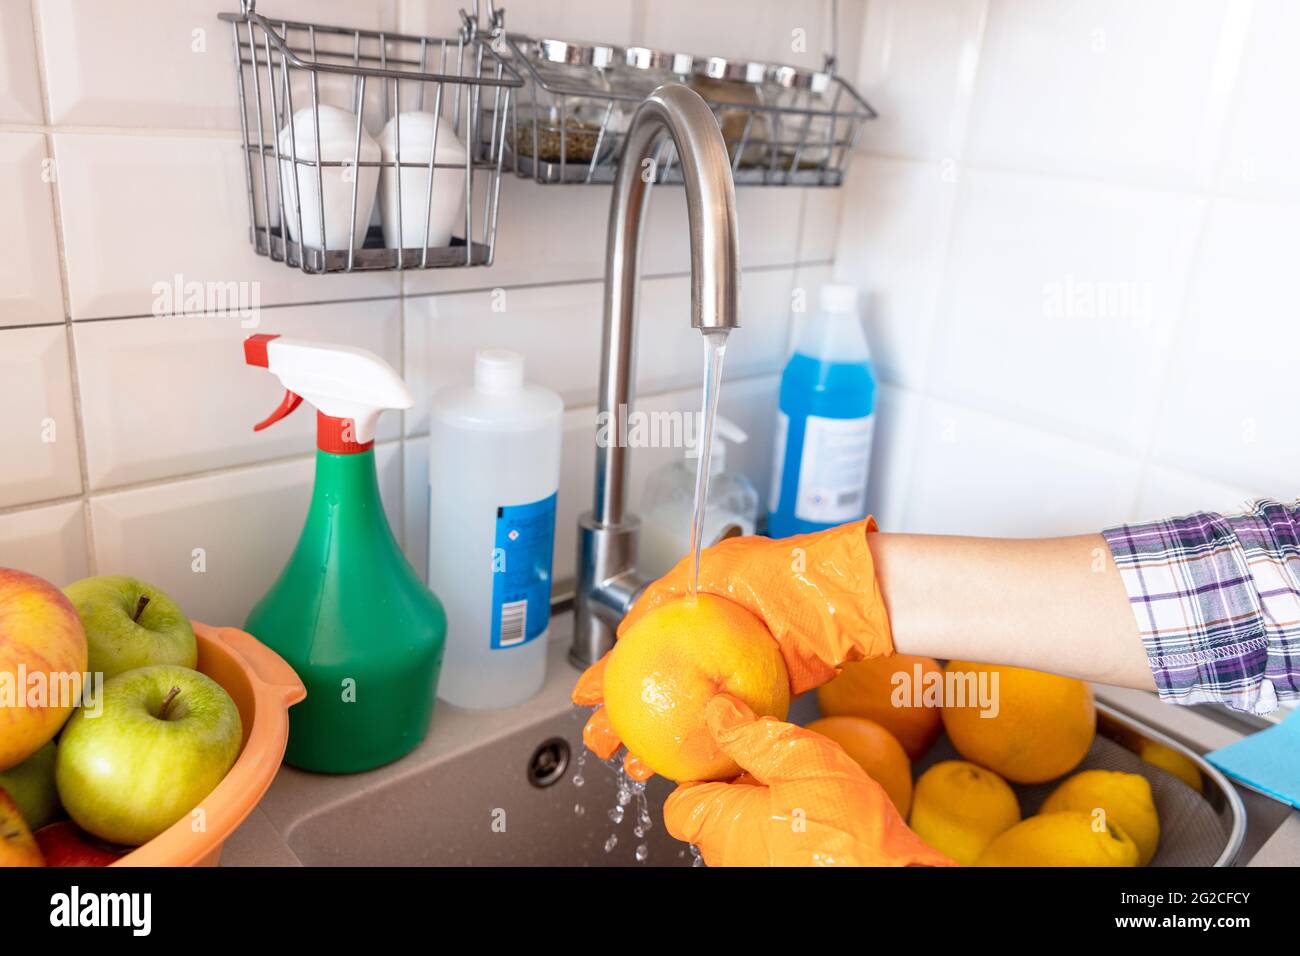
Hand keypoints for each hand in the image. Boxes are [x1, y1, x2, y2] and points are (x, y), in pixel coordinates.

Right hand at [572, 519, 894, 776]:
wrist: (838, 604)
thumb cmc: (783, 573)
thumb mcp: (715, 567)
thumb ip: (668, 596)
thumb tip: (629, 630)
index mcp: (692, 609)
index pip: (638, 645)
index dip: (609, 673)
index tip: (587, 696)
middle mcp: (707, 642)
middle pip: (653, 685)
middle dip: (620, 717)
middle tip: (600, 740)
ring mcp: (731, 670)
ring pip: (681, 711)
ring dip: (652, 739)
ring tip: (630, 763)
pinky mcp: (757, 693)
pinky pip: (717, 722)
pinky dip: (696, 742)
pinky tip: (676, 763)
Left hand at [664, 695, 953, 866]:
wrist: (896, 881)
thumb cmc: (847, 833)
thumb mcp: (799, 759)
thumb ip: (752, 736)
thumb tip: (720, 712)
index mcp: (720, 826)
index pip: (681, 803)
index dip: (703, 772)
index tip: (728, 748)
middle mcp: (732, 858)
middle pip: (720, 814)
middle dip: (745, 786)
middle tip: (780, 762)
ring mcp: (760, 873)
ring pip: (752, 832)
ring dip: (773, 807)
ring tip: (810, 787)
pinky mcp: (793, 875)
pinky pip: (779, 847)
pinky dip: (795, 829)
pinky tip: (827, 813)